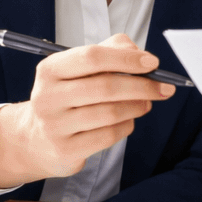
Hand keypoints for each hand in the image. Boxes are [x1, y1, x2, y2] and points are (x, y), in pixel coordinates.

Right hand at [0, 33, 170, 187]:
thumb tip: (140, 54)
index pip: (92, 57)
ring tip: (147, 103)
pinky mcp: (66, 150)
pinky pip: (108, 135)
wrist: (36, 139)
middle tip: (164, 87)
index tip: (152, 62)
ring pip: (110, 113)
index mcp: (50, 69)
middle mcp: (48, 97)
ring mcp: (55, 126)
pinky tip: (129, 120)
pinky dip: (126, 126)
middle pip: (105, 86)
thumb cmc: (68, 95)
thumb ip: (111, 51)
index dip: (126, 59)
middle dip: (142, 86)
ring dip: (137, 106)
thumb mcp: (79, 68)